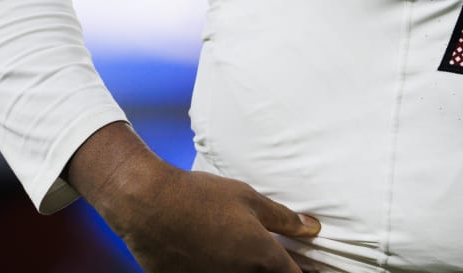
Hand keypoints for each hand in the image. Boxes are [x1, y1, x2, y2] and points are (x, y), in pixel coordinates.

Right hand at [67, 122, 321, 272]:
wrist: (150, 205)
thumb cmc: (201, 197)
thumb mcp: (250, 199)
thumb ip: (284, 218)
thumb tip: (313, 228)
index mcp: (264, 259)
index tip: (308, 267)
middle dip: (276, 271)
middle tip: (275, 260)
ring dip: (250, 271)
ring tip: (244, 256)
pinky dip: (222, 271)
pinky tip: (219, 259)